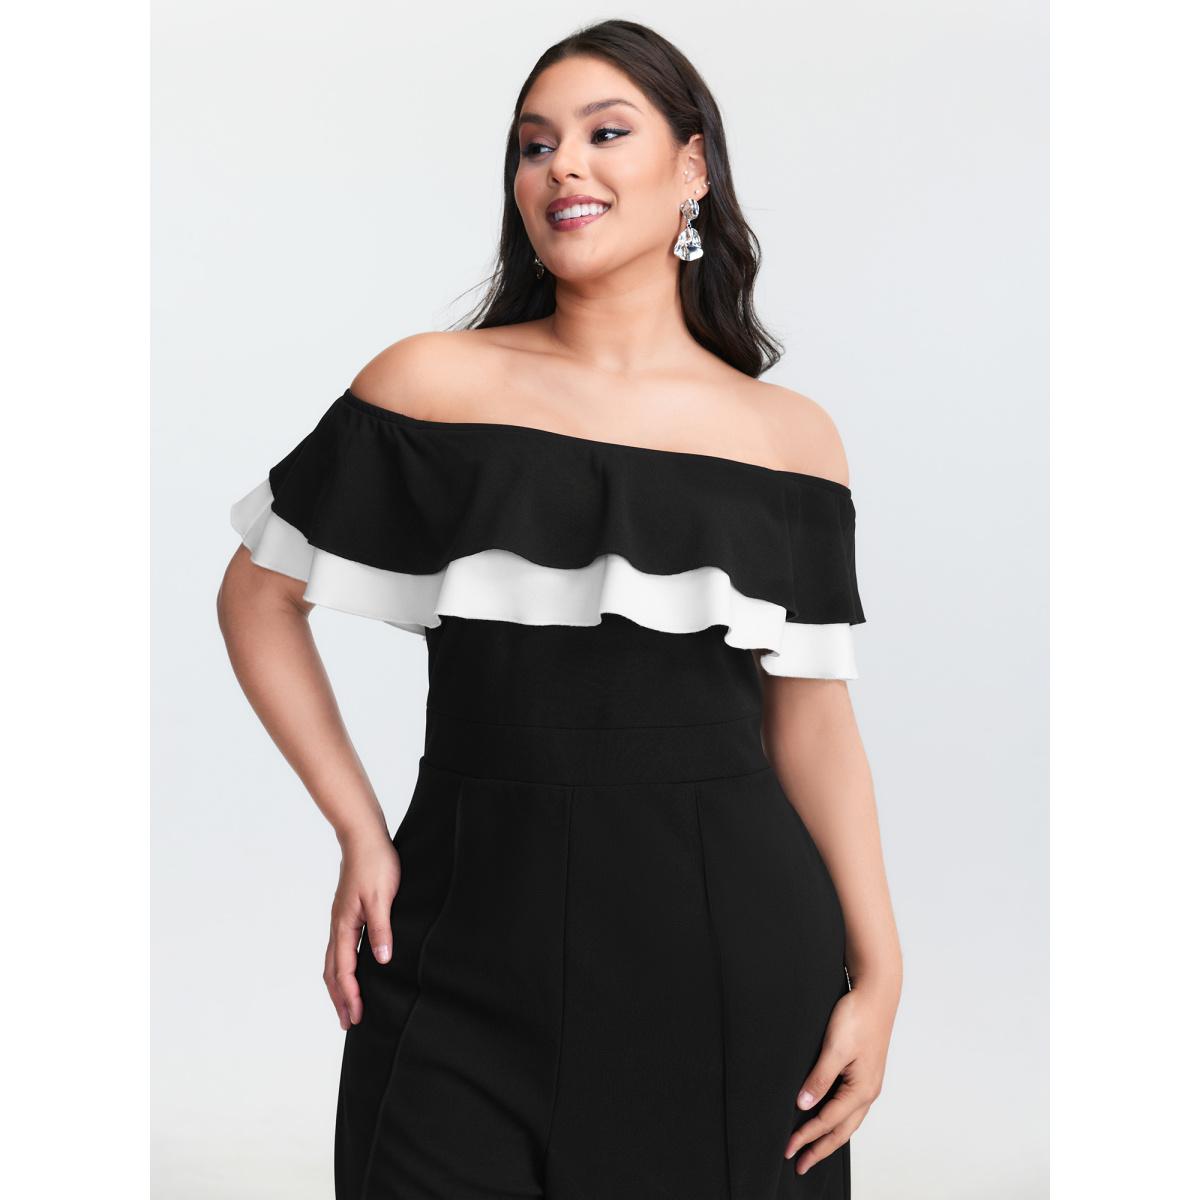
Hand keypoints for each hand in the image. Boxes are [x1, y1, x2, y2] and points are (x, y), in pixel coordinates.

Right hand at [323, 831, 400, 1029]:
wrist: (365, 837)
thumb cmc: (376, 863)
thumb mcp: (382, 897)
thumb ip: (381, 929)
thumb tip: (381, 961)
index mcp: (345, 925)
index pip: (345, 969)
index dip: (350, 995)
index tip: (357, 1017)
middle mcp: (338, 925)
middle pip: (333, 971)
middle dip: (339, 998)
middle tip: (348, 1024)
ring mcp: (341, 919)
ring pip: (334, 961)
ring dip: (338, 986)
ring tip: (347, 1005)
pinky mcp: (347, 913)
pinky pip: (340, 948)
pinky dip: (342, 967)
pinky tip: (351, 970)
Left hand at [784, 978, 897, 1174]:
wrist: (876, 994)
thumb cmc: (857, 1017)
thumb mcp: (834, 1048)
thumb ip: (820, 1078)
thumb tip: (804, 1105)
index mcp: (861, 1090)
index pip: (828, 1121)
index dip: (806, 1136)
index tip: (788, 1148)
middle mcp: (868, 1092)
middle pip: (841, 1130)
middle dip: (820, 1148)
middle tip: (800, 1164)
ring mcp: (868, 1083)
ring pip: (847, 1120)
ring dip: (828, 1136)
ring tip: (812, 1149)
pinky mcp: (864, 1073)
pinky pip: (849, 1106)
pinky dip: (836, 1119)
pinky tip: (828, 1119)